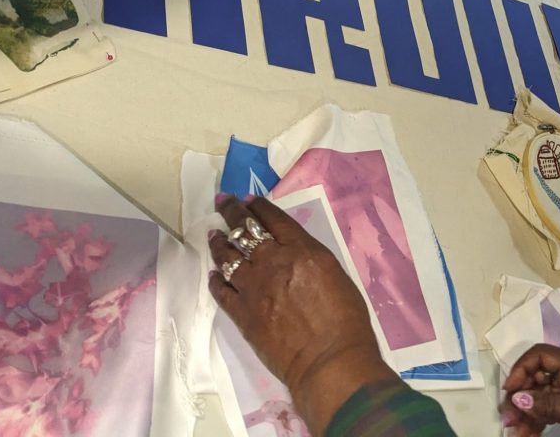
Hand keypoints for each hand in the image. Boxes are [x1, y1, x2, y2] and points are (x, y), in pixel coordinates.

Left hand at [208, 194, 398, 434]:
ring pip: (228, 257)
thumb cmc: (346, 319)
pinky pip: (221, 291)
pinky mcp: (242, 314)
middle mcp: (273, 262)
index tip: (246, 198)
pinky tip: (213, 274)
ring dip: (219, 243)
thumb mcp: (334, 273)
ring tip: (214, 235)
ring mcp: (254, 287)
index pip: (273, 219)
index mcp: (301, 249)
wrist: (329, 361)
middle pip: (245, 230)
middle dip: (231, 212)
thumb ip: (309, 257)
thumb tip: (293, 252)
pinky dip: (215, 279)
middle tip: (221, 201)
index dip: (257, 206)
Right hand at [500, 345, 559, 436]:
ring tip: (515, 433)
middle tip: (508, 419)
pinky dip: (538, 423)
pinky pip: (550, 412)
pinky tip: (528, 435)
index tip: (510, 390)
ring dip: (527, 414)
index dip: (521, 369)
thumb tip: (517, 398)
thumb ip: (549, 405)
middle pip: (537, 378)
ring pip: (541, 398)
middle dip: (521, 397)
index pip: (539, 356)